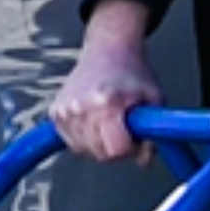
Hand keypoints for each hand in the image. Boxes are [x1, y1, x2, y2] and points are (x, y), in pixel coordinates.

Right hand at [48, 0, 156, 162]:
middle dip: (116, 147)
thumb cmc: (131, 72)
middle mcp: (80, 107)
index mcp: (106, 103)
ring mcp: (64, 111)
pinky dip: (86, 138)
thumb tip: (145, 161)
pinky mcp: (55, 113)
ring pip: (85, 151)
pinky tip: (96, 120)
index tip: (135, 135)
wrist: (108, 50)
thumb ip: (154, 133)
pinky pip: (73, 143)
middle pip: (100, 154)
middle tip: (124, 126)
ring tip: (110, 120)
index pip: (116, 150)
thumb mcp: (154, 99)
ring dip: (100, 143)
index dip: (131, 147)